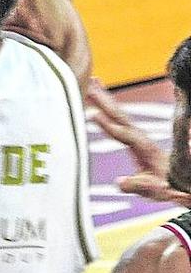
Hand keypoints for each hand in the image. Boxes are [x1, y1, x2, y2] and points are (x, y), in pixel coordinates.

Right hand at [87, 77, 190, 206]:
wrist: (183, 181)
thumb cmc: (168, 187)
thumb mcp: (155, 191)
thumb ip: (139, 186)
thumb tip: (119, 182)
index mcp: (145, 149)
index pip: (124, 135)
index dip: (108, 126)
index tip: (92, 115)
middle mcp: (142, 138)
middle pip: (121, 117)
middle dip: (106, 101)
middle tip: (91, 85)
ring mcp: (138, 136)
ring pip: (120, 114)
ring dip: (106, 98)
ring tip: (93, 82)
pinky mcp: (135, 138)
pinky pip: (119, 119)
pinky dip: (109, 107)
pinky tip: (99, 100)